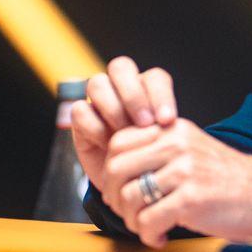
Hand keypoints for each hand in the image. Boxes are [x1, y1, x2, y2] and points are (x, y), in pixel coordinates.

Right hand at [70, 56, 178, 213]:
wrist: (132, 184)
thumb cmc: (154, 160)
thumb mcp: (166, 144)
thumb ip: (167, 128)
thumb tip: (170, 123)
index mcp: (148, 88)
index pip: (154, 77)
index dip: (161, 95)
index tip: (168, 121)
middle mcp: (122, 88)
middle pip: (121, 67)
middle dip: (134, 95)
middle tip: (146, 123)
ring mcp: (98, 101)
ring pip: (97, 83)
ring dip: (113, 108)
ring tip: (124, 133)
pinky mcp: (80, 118)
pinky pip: (81, 110)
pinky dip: (95, 126)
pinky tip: (107, 144)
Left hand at [100, 118, 251, 247]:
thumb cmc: (227, 178)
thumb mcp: (191, 149)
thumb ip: (158, 149)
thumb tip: (114, 169)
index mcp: (174, 130)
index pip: (118, 143)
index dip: (111, 172)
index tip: (120, 190)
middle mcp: (177, 145)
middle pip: (116, 170)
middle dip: (115, 199)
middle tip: (130, 213)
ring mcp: (184, 171)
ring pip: (128, 198)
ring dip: (133, 221)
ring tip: (149, 227)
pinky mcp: (191, 199)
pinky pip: (148, 222)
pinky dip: (149, 236)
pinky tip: (162, 236)